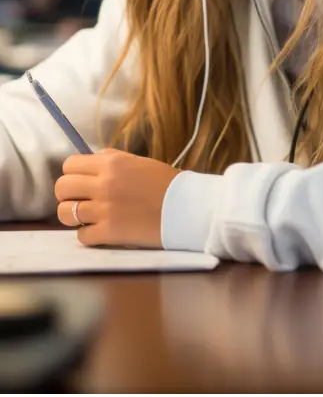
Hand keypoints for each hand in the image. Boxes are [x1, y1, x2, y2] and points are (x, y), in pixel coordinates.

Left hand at [55, 149, 180, 247]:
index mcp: (111, 163)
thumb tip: (89, 164)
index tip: (82, 181)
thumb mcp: (137, 162)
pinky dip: (88, 235)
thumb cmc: (166, 183)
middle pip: (61, 187)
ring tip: (87, 217)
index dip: (73, 173)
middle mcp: (103, 184)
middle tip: (81, 199)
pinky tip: (100, 231)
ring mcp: (103, 210)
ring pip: (65, 213)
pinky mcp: (109, 233)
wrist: (186, 208)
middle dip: (68, 194)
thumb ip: (111, 160)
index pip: (69, 165)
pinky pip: (81, 236)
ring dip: (74, 216)